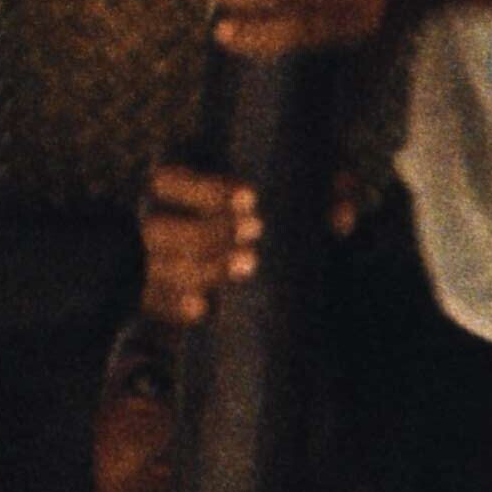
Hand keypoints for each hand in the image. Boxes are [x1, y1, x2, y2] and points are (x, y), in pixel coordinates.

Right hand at [136, 134, 375, 319]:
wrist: (237, 254)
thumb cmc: (263, 207)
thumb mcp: (289, 191)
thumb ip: (315, 192)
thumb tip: (341, 213)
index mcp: (174, 183)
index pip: (173, 180)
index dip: (207, 189)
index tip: (250, 196)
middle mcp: (154, 220)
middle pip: (162, 227)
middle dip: (208, 231)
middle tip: (255, 233)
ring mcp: (150, 260)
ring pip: (159, 266)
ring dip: (201, 268)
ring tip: (247, 266)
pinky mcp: (155, 295)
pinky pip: (154, 303)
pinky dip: (174, 307)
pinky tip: (203, 310)